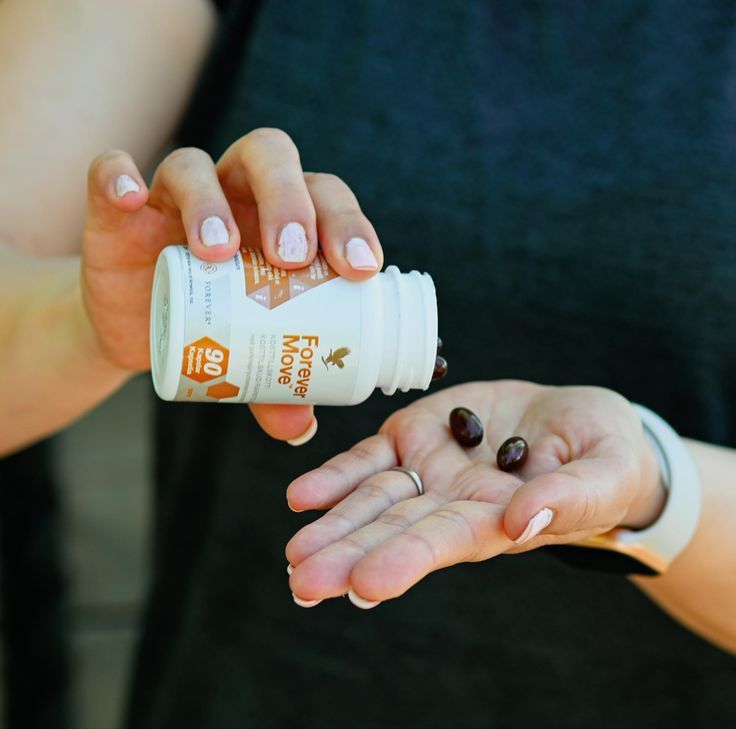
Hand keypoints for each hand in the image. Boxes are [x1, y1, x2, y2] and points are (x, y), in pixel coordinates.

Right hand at [81, 128, 382, 439]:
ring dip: (209, 202)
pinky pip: (111, 174)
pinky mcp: (119, 211)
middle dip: (288, 201)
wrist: (139, 325)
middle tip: (292, 258)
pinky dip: (117, 177)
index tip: (360, 268)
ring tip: (218, 252)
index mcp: (281, 218)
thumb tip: (300, 429)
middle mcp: (235, 192)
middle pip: (269, 159)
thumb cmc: (213, 328)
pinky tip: (128, 198)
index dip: (347, 222)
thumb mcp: (248, 356)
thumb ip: (276, 385)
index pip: (324, 197)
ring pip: (194, 167)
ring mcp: (174, 196)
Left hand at [285, 381, 664, 605]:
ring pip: (374, 499)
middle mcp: (453, 503)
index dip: (408, 559)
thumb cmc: (605, 456)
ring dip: (333, 524)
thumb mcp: (606, 472)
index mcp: (498, 521)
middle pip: (395, 529)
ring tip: (294, 552)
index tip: (366, 584)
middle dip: (350, 555)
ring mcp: (430, 469)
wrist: (578, 422)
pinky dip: (337, 476)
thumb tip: (523, 520)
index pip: (447, 542)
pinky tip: (302, 497)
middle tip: (305, 582)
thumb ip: (571, 497)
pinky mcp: (416, 433)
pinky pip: (371, 458)